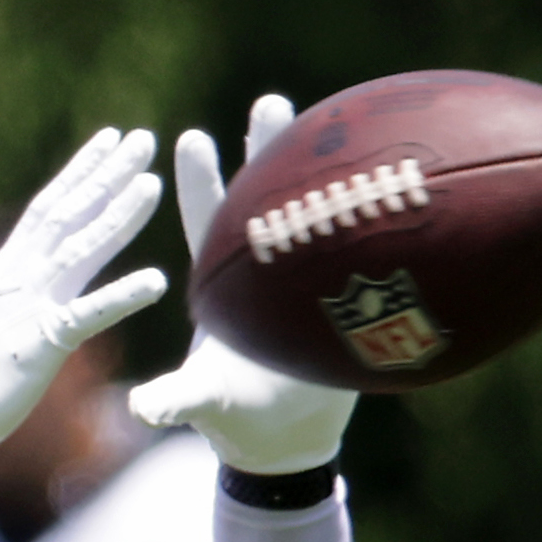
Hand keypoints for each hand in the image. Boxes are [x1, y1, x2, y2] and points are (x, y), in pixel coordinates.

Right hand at [0, 126, 166, 476]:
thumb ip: (8, 301)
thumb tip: (14, 296)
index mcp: (7, 272)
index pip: (48, 208)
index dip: (80, 171)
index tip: (108, 138)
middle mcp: (19, 278)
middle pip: (69, 213)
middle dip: (107, 174)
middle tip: (142, 139)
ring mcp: (29, 307)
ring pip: (81, 250)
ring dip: (119, 217)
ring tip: (152, 183)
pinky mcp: (41, 344)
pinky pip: (88, 316)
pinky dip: (123, 297)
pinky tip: (157, 281)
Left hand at [124, 96, 360, 479]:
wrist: (283, 441)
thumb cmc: (235, 419)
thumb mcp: (202, 403)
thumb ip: (175, 399)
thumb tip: (141, 407)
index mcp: (220, 285)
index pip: (205, 222)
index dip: (199, 181)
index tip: (190, 137)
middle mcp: (260, 272)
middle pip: (264, 200)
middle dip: (266, 151)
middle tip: (271, 101)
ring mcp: (303, 279)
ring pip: (317, 214)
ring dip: (327, 173)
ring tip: (343, 121)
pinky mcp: (341, 294)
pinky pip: (360, 245)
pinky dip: (375, 214)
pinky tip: (400, 174)